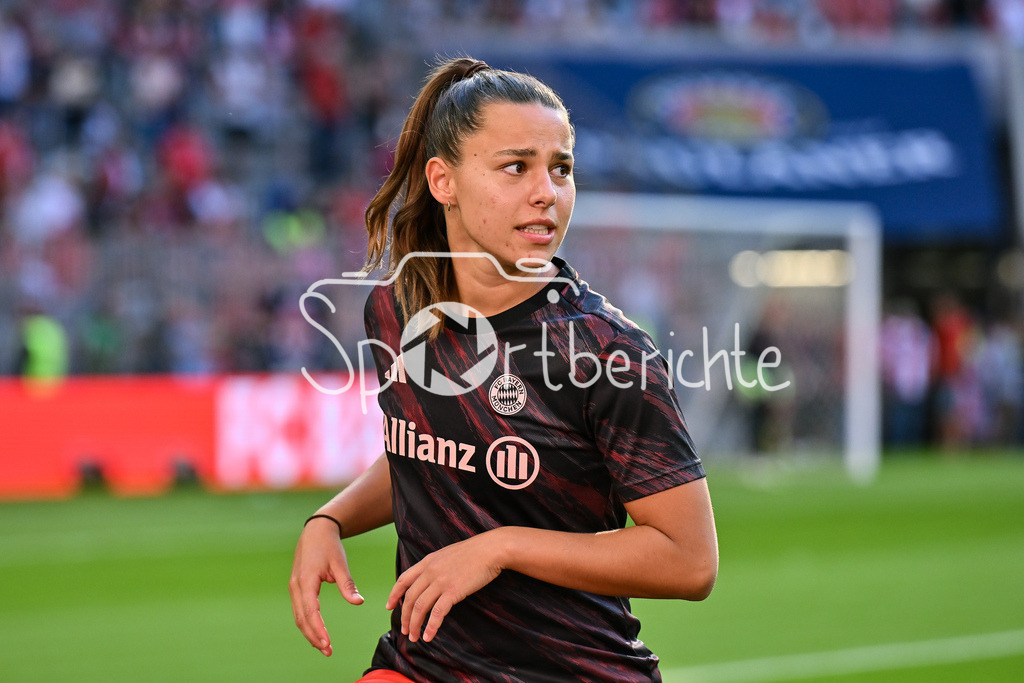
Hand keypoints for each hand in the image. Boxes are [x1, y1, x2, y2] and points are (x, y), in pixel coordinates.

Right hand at [288, 517, 363, 655]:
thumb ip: (347, 585)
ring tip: (324, 647)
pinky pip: (299, 610)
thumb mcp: (340, 563)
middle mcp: (296, 586)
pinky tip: (317, 632)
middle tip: (328, 651)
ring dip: (309, 632)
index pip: (311, 611)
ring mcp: (294, 588)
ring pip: (299, 616)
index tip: (327, 643)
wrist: (316, 531)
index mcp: (306, 581)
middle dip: (313, 636)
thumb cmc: (329, 546)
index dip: (318, 629)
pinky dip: (307, 623)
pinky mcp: (296, 588)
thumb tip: (358, 602)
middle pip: (302, 618)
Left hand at [386, 531, 505, 643]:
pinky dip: (431, 627)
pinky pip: (437, 613)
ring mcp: (441, 581)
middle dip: (404, 617)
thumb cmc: (473, 552)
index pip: (403, 580)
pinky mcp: (453, 591)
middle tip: (405, 630)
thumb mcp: (447, 554)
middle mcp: (430, 571)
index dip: (394, 595)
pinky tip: (428, 636)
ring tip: (414, 637)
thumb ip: (435, 565)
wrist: (490, 549)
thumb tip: (429, 579)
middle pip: (409, 598)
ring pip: (420, 607)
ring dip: (415, 625)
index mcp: (427, 562)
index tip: (389, 606)